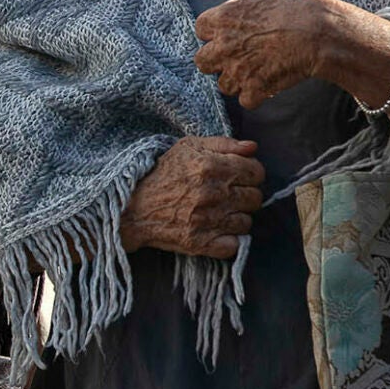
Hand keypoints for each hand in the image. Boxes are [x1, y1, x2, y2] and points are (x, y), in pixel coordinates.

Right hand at [121, 135, 265, 256]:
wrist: (132, 207)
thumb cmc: (162, 174)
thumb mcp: (188, 147)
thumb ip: (224, 143)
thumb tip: (253, 147)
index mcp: (212, 166)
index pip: (257, 172)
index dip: (251, 174)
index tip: (239, 178)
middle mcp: (213, 193)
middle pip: (255, 198)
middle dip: (245, 195)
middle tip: (227, 196)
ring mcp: (208, 220)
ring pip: (246, 222)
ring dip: (236, 218)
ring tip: (219, 213)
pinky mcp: (201, 243)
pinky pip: (234, 245)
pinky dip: (228, 240)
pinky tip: (216, 231)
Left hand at [191, 0, 359, 109]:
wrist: (319, 33)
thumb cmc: (297, 8)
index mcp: (224, 18)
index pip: (200, 28)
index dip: (213, 33)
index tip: (227, 35)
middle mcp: (224, 45)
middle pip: (202, 62)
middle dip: (216, 62)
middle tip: (236, 59)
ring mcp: (237, 69)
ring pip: (223, 85)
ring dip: (237, 82)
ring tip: (255, 73)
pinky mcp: (254, 88)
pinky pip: (245, 100)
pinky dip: (256, 97)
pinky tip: (268, 85)